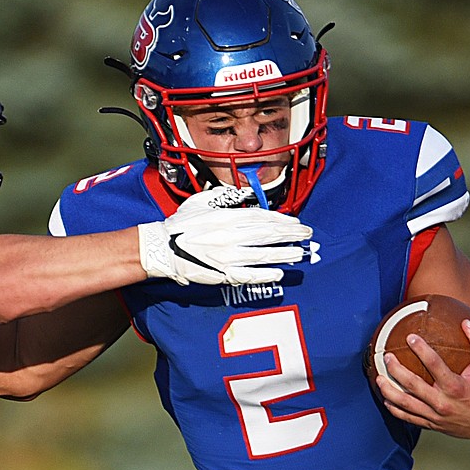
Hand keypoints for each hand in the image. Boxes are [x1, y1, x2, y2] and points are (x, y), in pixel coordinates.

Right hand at [137, 186, 312, 285]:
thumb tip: (244, 193)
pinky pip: (249, 275)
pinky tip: (279, 273)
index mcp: (226, 216)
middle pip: (268, 234)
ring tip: (301, 253)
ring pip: (263, 254)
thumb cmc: (181, 224)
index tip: (296, 223)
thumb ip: (225, 197)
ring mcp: (227, 255)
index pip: (262, 217)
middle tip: (307, 236)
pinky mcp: (222, 273)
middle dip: (291, 235)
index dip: (283, 220)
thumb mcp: (202, 201)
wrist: (161, 247)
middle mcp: (230, 235)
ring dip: (285, 253)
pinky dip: (265, 275)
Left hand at [374, 318, 469, 440]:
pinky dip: (395, 409)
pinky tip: (386, 399)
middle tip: (387, 357)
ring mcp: (435, 416)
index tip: (410, 337)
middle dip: (396, 370)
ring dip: (389, 391)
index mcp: (456, 386)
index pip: (434, 365)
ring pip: (405, 404)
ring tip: (378, 378)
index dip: (421, 350)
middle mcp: (443, 402)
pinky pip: (408, 418)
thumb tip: (466, 321)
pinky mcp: (432, 425)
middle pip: (412, 384)